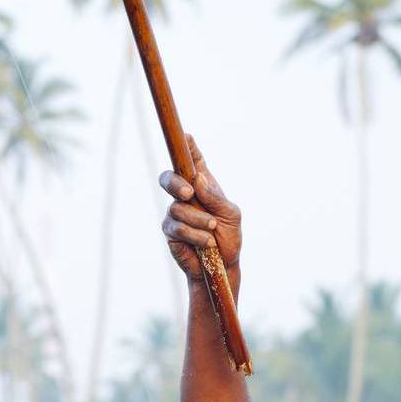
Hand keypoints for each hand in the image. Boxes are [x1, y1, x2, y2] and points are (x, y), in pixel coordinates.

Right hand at [159, 136, 240, 278]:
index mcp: (203, 185)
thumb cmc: (229, 237)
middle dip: (175, 183)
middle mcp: (185, 195)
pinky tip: (206, 242)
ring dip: (199, 220)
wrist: (222, 266)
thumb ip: (215, 197)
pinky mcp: (170, 231)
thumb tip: (198, 181)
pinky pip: (177, 227)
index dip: (187, 146)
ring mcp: (175, 212)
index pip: (192, 160)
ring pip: (178, 208)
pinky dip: (194, 234)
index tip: (185, 135)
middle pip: (169, 178)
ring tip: (212, 230)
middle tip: (189, 193)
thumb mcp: (231, 215)